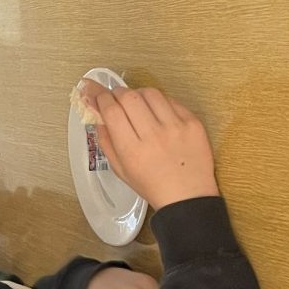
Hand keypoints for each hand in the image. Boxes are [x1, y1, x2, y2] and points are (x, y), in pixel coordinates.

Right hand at [81, 82, 217, 208]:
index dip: (100, 96)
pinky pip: (171, 100)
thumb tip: (97, 112)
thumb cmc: (152, 185)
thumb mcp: (120, 169)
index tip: (95, 92)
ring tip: (136, 103)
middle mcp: (154, 136)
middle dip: (116, 92)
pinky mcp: (193, 123)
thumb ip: (105, 140)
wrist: (188, 197)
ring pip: (150, 93)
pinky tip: (156, 111)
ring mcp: (176, 127)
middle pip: (128, 97)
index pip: (111, 111)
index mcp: (132, 150)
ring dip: (138, 93)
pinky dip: (159, 101)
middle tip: (114, 96)